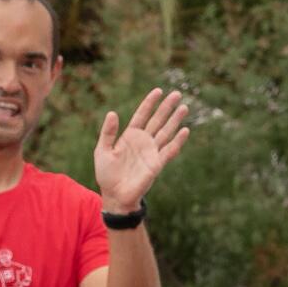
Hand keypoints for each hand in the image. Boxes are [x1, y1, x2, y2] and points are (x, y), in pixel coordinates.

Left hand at [95, 89, 190, 214]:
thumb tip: (113, 113)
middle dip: (167, 107)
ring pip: (166, 132)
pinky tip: (184, 131)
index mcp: (130, 136)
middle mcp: (144, 141)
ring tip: (184, 107)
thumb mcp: (102, 150)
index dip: (150, 103)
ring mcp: (152, 152)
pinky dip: (177, 141)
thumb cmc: (107, 174)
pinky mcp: (157, 164)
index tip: (159, 91)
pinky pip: (169, 150)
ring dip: (175, 120)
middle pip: (158, 120)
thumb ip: (108, 133)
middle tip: (178, 94)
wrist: (115, 195)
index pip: (142, 115)